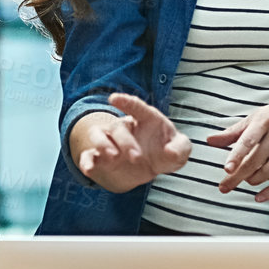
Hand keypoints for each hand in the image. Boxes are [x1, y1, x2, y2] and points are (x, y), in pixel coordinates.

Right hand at [73, 94, 191, 192]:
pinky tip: (89, 170)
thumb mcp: (180, 150)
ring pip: (97, 135)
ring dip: (102, 145)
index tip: (113, 99)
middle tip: (136, 157)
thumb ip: (181, 148)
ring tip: (112, 157)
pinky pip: (88, 156)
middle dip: (125, 141)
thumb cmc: (165, 152)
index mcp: (145, 119)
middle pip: (117, 126)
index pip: (135, 106)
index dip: (125, 101)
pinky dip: (86, 162)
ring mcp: (111, 142)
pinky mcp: (102, 158)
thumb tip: (170, 152)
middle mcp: (125, 127)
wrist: (151, 168)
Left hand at [207, 96, 268, 200]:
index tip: (227, 169)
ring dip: (254, 180)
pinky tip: (260, 197)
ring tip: (245, 181)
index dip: (237, 155)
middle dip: (238, 176)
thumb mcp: (257, 117)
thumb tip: (210, 140)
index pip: (248, 140)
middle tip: (224, 187)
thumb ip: (234, 131)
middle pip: (256, 159)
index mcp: (265, 120)